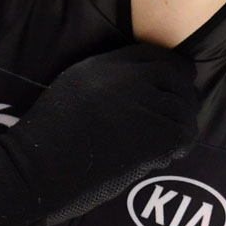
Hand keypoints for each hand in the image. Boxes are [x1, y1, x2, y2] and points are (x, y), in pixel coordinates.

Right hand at [0, 43, 198, 225]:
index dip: (169, 74)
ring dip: (179, 121)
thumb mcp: (77, 83)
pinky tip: (162, 153)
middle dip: (179, 96)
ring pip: (186, 108)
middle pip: (179, 80)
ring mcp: (147, 108)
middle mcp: (134, 80)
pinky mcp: (156, 138)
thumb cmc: (50, 130)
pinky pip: (184, 136)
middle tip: (170, 116)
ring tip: (165, 136)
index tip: (168, 89)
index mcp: (111, 65)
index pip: (160, 57)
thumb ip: (110, 74)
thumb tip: (142, 79)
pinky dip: (177, 144)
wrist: (40, 167)